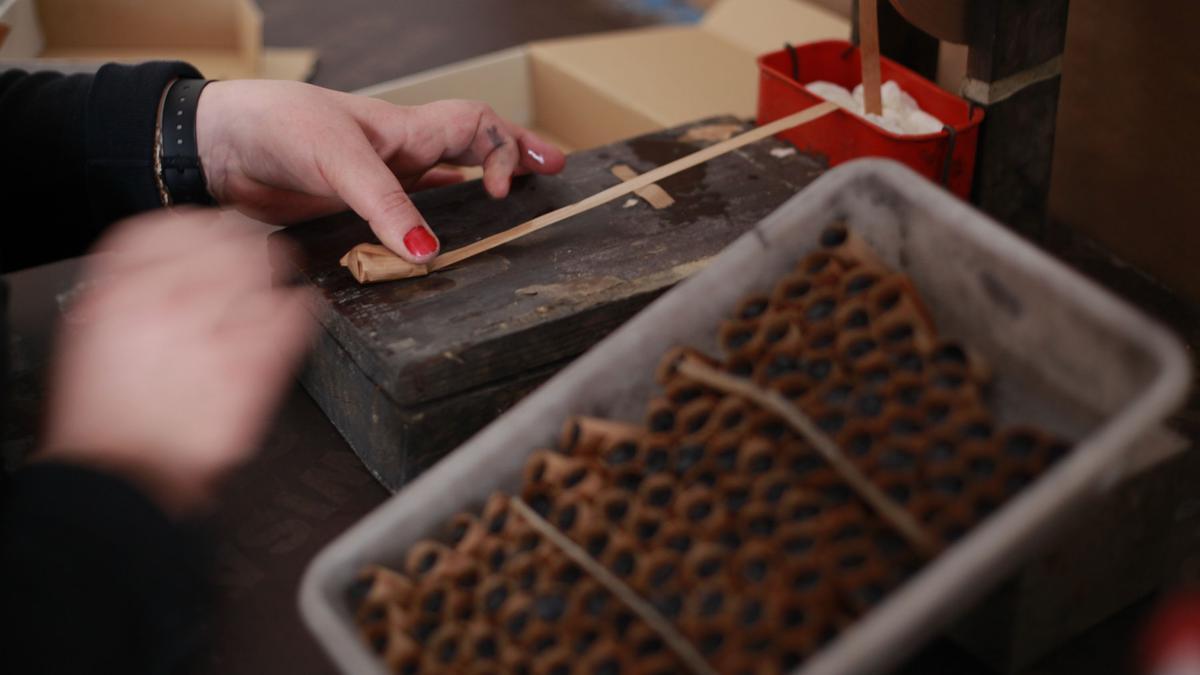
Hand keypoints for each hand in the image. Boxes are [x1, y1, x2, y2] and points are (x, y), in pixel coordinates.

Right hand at [40, 210, 314, 515]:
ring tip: (276, 279)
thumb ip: (131, 285)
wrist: (122, 479)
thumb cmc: (106, 413)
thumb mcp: (94, 333)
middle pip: (227, 239)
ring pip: (265, 270)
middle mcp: (168, 303)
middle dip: (246, 243)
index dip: (203, 224)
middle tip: (254, 251)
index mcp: (121, 290)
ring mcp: (215, 333)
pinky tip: (299, 309)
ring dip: (275, 270)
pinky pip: (294, 316)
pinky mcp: (254, 368)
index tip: (216, 230)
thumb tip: (171, 253)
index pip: (175, 224)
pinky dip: (303, 307)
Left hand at [195, 80, 566, 263]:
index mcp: (404, 128)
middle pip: (472, 143)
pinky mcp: (353, 205)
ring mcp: (377, 178)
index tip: (508, 188)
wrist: (217, 146)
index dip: (505, 149)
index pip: (476, 126)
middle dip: (516, 153)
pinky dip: (432, 214)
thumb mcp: (338, 161)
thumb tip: (428, 249)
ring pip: (444, 174)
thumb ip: (385, 205)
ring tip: (514, 195)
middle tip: (554, 168)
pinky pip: (408, 206)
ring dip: (479, 180)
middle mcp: (398, 151)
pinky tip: (441, 227)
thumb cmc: (273, 126)